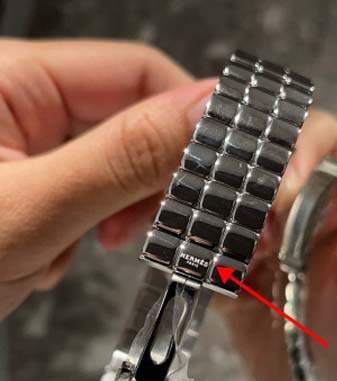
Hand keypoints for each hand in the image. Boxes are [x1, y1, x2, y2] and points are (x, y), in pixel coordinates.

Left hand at [0, 38, 214, 318]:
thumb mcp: (34, 211)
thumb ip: (123, 160)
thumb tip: (205, 115)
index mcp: (11, 82)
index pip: (134, 74)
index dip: (186, 117)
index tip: (220, 165)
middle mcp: (19, 106)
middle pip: (128, 123)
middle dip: (143, 182)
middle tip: (148, 225)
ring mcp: (23, 149)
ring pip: (111, 169)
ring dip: (110, 215)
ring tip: (83, 247)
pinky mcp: (27, 187)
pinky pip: (86, 199)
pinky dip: (82, 234)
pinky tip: (53, 255)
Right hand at [218, 110, 336, 380]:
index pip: (321, 140)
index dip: (297, 151)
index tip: (280, 194)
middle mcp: (301, 204)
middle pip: (262, 158)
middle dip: (242, 180)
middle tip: (233, 220)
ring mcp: (259, 231)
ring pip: (224, 191)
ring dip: (209, 209)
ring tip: (207, 244)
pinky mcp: (227, 262)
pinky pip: (201, 238)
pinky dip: (191, 247)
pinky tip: (193, 268)